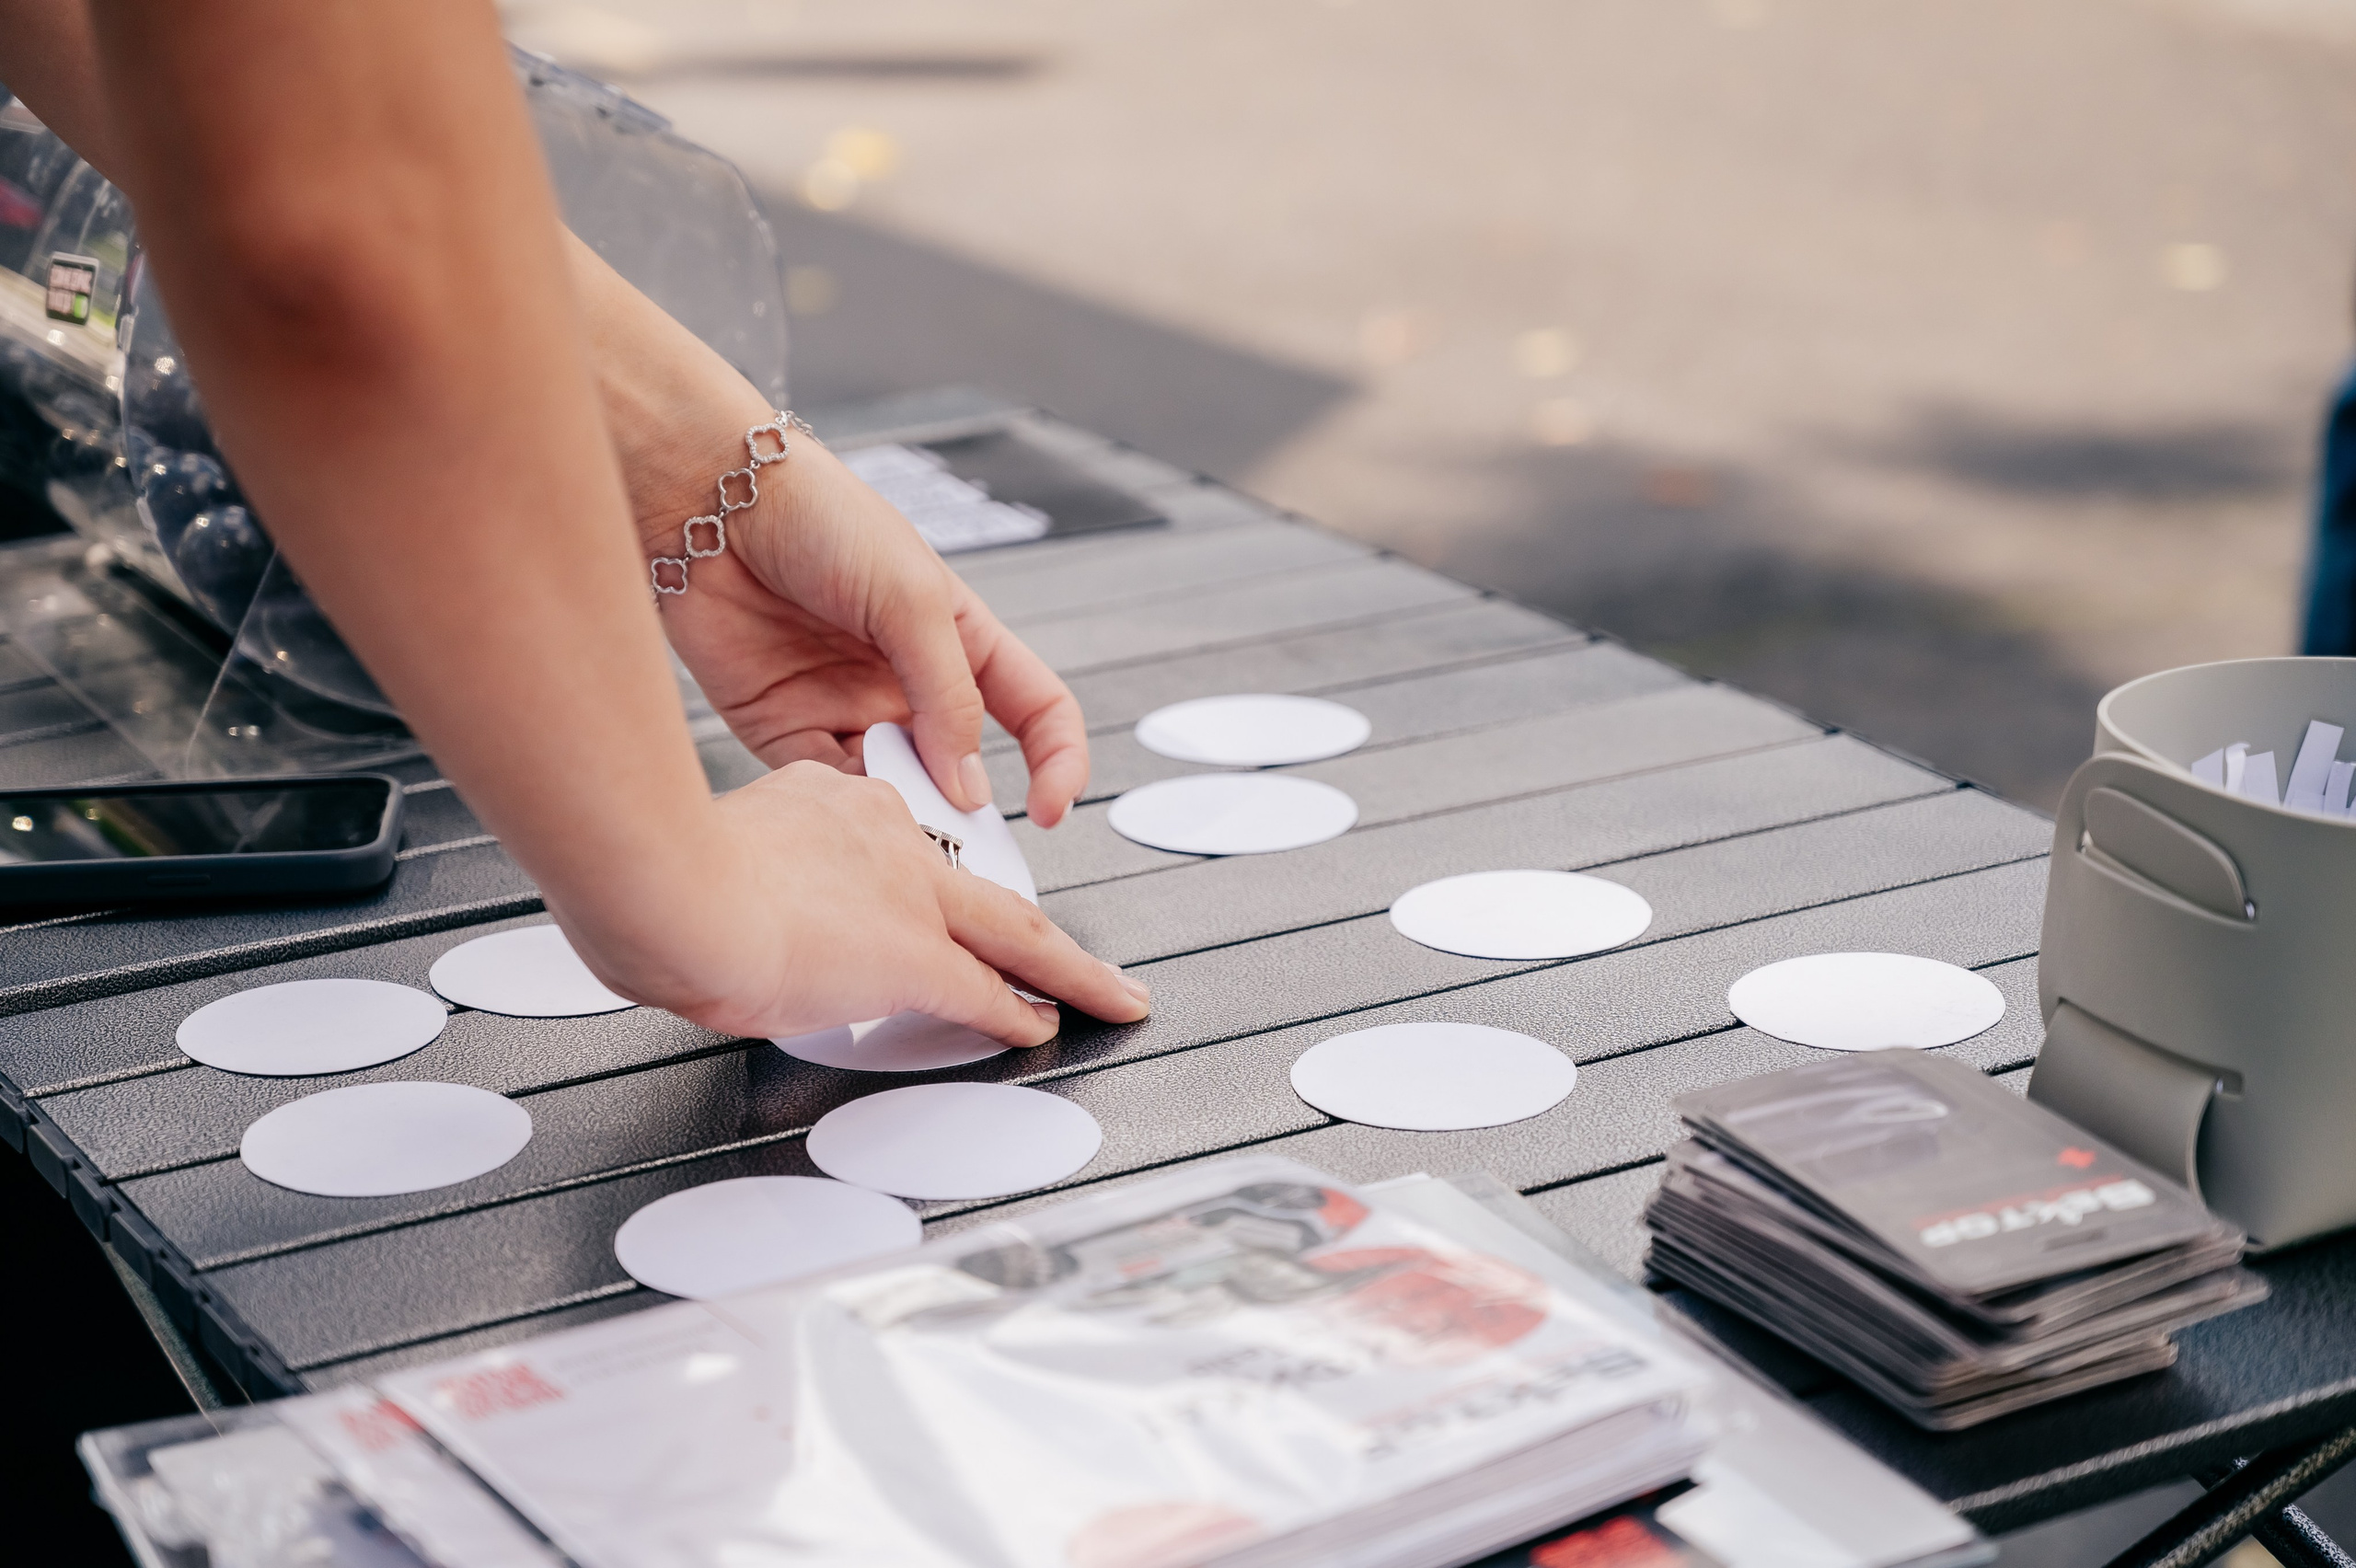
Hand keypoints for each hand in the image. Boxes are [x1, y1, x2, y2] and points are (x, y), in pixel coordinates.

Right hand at [553, 761, 1149, 1042]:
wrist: (670, 884)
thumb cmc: (655, 875)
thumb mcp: (702, 855)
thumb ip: (727, 882)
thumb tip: (706, 927)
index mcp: (833, 803)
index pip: (894, 851)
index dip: (917, 885)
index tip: (915, 905)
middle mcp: (887, 838)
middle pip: (979, 889)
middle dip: (1031, 923)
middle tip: (1073, 955)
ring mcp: (909, 899)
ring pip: (1014, 935)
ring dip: (1067, 971)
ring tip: (1107, 994)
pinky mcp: (916, 959)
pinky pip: (987, 993)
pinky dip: (1024, 1014)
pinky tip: (1047, 1028)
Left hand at [657, 436, 1090, 825]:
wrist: (711, 503)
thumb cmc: (821, 519)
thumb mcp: (912, 599)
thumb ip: (949, 698)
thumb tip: (972, 789)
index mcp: (961, 642)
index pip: (1036, 714)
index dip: (1057, 762)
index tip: (1047, 810)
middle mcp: (909, 684)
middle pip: (962, 769)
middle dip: (970, 814)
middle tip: (965, 846)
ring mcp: (848, 710)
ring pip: (894, 790)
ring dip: (902, 813)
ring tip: (899, 820)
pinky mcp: (785, 729)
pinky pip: (825, 789)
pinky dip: (841, 809)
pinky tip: (843, 803)